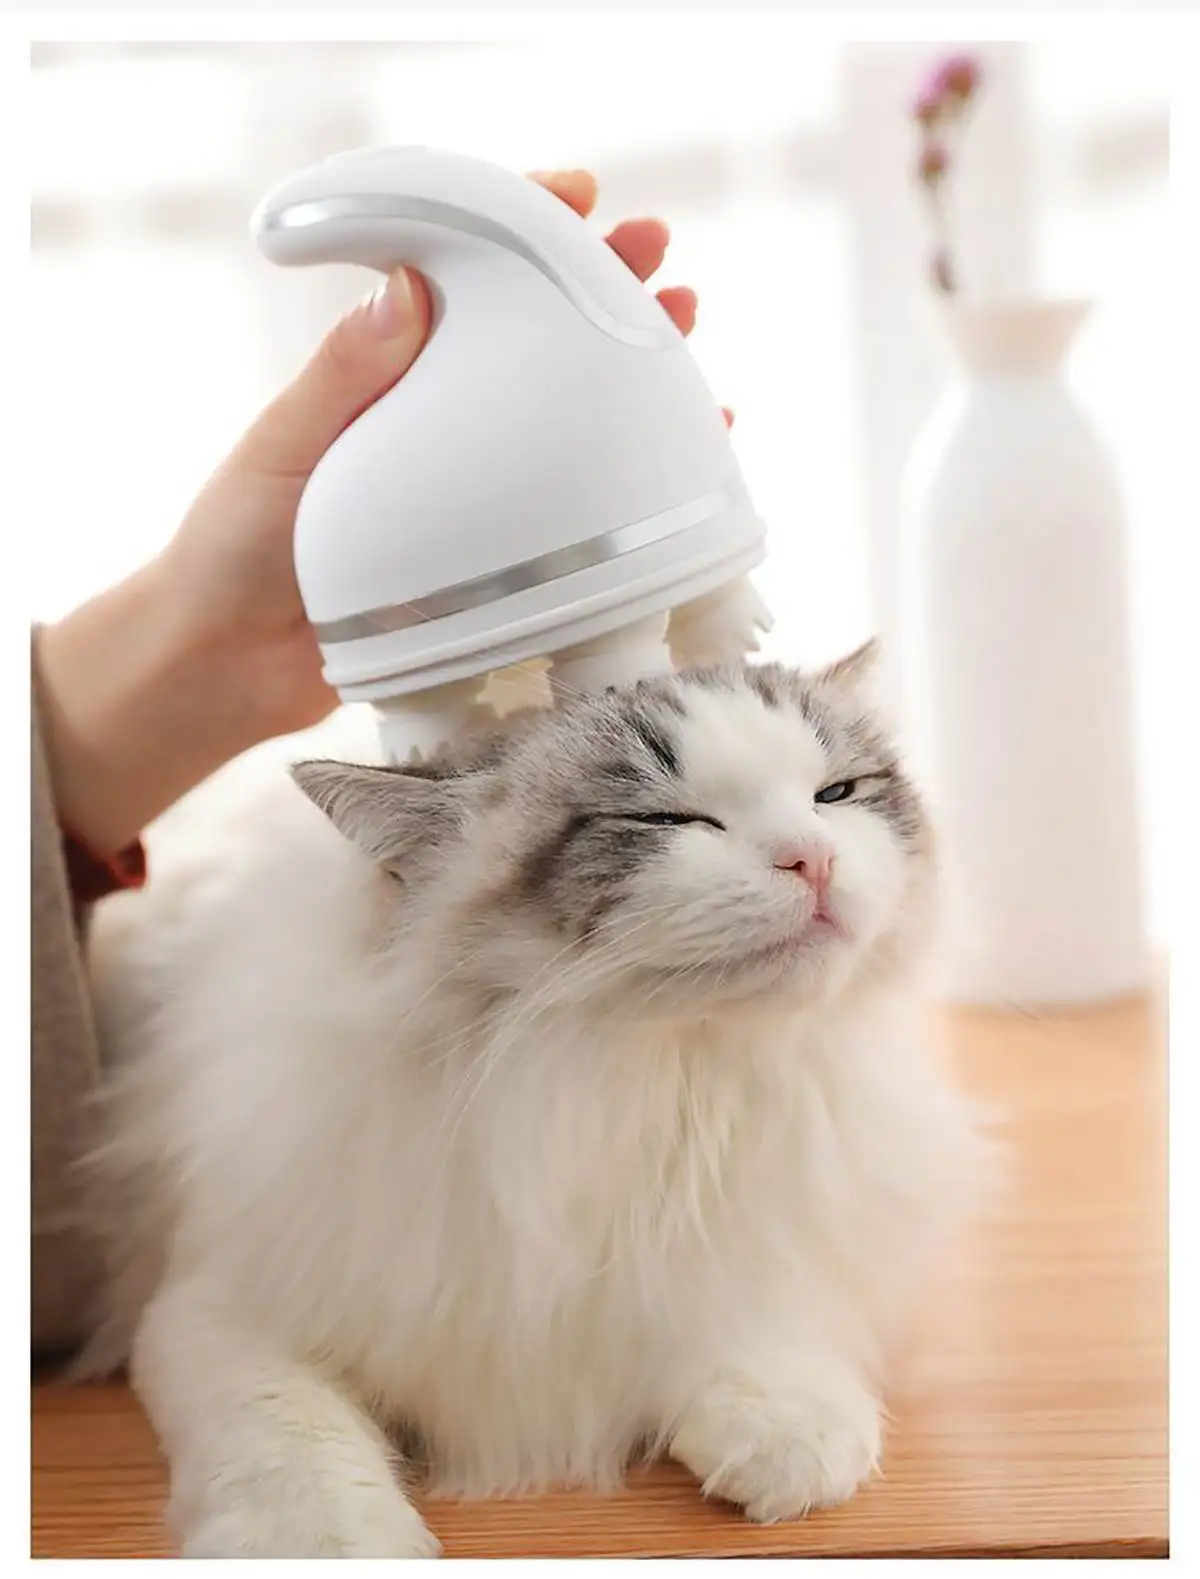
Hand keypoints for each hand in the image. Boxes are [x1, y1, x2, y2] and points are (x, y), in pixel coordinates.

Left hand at [36, 170, 727, 856]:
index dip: (522, 222)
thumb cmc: (232, 549)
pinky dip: (627, 477)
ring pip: (568, 411)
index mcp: (384, 374)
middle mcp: (441, 419)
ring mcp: (475, 487)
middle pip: (536, 331)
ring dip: (630, 369)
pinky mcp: (494, 557)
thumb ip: (343, 376)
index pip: (462, 270)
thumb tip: (407, 284)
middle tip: (658, 254)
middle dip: (602, 283)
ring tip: (687, 333)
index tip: (579, 196)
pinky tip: (678, 462)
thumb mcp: (282, 453)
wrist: (232, 667)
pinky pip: (572, 504)